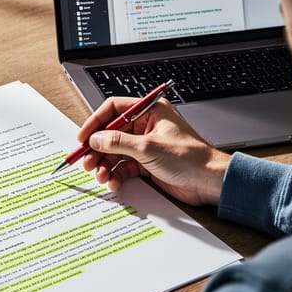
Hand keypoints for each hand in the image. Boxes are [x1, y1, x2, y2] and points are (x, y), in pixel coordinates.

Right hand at [76, 96, 230, 205]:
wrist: (208, 181)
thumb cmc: (190, 158)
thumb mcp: (148, 148)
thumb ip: (118, 142)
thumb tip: (96, 139)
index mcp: (150, 111)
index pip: (114, 109)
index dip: (96, 122)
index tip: (83, 137)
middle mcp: (146, 126)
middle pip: (111, 133)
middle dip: (98, 149)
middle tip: (87, 161)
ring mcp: (146, 145)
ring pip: (116, 152)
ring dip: (105, 164)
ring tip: (100, 175)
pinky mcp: (147, 163)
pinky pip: (124, 166)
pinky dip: (116, 174)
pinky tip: (113, 181)